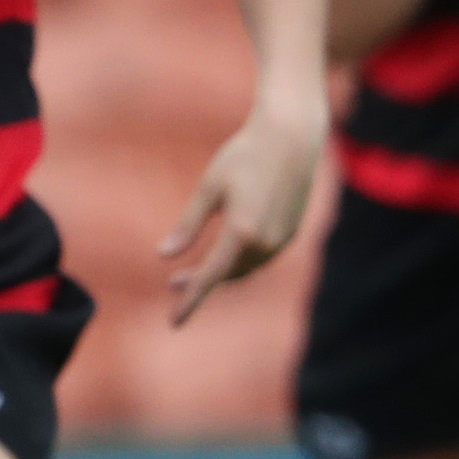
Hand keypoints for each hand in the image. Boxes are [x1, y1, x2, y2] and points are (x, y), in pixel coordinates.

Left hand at [161, 99, 324, 321]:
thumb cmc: (244, 156)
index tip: (174, 322)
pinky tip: (224, 257)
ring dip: (221, 274)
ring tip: (191, 274)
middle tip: (172, 285)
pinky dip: (240, 263)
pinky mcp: (292, 230)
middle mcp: (267, 241)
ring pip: (247, 268)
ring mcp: (284, 238)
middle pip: (229, 275)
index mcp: (243, 232)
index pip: (211, 276)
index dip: (191, 300)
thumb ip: (188, 226)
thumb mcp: (209, 189)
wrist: (293, 137)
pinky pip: (262, 257)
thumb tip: (165, 256)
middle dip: (201, 283)